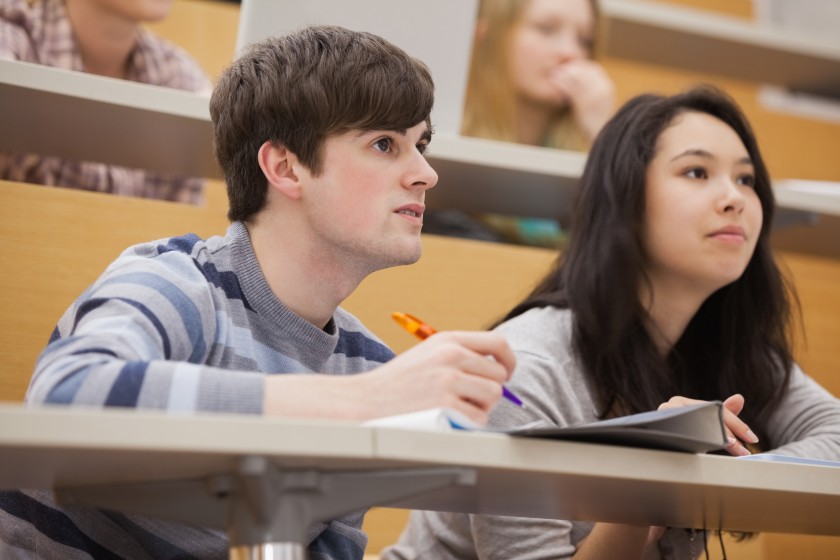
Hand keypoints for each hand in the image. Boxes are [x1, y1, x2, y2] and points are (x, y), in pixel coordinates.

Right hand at [262, 331, 513, 423]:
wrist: (364, 401)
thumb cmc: (396, 383)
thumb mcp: (427, 355)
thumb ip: (459, 356)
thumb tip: (499, 371)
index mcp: (447, 340)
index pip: (497, 343)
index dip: (508, 361)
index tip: (506, 374)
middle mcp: (451, 356)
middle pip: (498, 376)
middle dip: (488, 391)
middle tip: (468, 399)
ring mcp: (449, 380)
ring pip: (493, 397)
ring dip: (480, 408)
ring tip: (456, 409)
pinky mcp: (447, 406)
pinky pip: (479, 418)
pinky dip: (469, 424)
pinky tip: (447, 420)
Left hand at [549, 59, 614, 141]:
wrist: (602, 138)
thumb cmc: (598, 124)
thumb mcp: (600, 104)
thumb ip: (594, 92)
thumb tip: (582, 82)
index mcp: (608, 88)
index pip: (594, 69)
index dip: (581, 67)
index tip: (570, 68)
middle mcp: (603, 89)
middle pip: (585, 70)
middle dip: (571, 68)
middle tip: (558, 69)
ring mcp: (594, 95)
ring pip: (577, 77)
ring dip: (563, 74)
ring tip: (553, 75)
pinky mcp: (585, 103)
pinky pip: (571, 88)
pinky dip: (561, 84)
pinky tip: (554, 83)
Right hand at [659, 394, 758, 455]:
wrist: (654, 442)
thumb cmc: (681, 431)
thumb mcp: (704, 421)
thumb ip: (722, 412)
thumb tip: (739, 398)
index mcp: (682, 402)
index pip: (716, 409)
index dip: (737, 424)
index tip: (753, 438)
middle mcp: (671, 406)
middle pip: (707, 417)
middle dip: (728, 434)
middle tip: (743, 449)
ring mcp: (663, 418)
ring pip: (696, 426)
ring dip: (717, 438)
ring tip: (733, 448)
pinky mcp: (660, 431)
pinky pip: (684, 436)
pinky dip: (700, 443)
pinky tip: (711, 449)